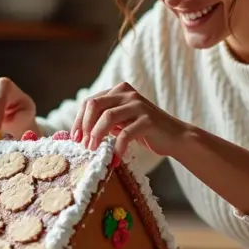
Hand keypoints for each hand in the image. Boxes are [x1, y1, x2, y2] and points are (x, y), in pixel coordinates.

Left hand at [72, 82, 187, 156]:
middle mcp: (127, 94)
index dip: (78, 121)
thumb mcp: (121, 122)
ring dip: (96, 135)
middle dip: (84, 126)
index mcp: (118, 91)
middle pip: (95, 105)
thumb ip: (104, 120)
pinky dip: (117, 147)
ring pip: (107, 117)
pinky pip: (125, 134)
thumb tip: (79, 133)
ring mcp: (138, 105)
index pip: (90, 102)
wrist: (174, 137)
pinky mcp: (148, 120)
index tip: (75, 138)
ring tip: (94, 150)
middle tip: (83, 145)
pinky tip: (116, 158)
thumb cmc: (145, 131)